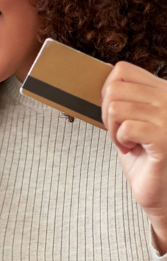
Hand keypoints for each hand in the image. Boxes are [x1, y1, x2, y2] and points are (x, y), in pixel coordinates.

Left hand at [102, 61, 166, 250]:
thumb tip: (100, 79)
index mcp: (162, 91)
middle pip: (114, 88)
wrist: (160, 190)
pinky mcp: (164, 138)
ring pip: (115, 107)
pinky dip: (119, 140)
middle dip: (106, 114)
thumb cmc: (144, 156)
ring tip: (127, 142)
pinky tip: (132, 149)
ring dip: (112, 130)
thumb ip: (123, 98)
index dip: (107, 90)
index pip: (122, 70)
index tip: (114, 113)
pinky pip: (125, 127)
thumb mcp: (132, 119)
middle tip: (119, 132)